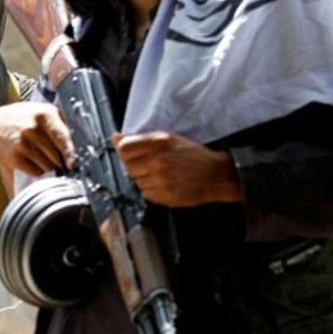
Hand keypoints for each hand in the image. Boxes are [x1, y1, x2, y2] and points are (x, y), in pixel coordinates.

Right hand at [0, 102, 75, 176]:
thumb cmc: (27, 118)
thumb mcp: (45, 112)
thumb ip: (63, 124)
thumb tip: (82, 144)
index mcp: (45, 115)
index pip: (63, 137)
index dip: (70, 153)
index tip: (74, 164)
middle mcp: (33, 128)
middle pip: (57, 156)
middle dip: (60, 161)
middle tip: (55, 157)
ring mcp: (22, 142)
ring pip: (47, 166)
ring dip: (49, 167)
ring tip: (42, 157)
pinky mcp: (13, 156)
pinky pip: (36, 172)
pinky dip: (38, 171)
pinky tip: (33, 162)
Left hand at [115, 131, 241, 206]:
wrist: (216, 174)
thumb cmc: (193, 155)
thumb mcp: (168, 139)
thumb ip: (140, 139)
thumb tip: (116, 137)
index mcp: (159, 143)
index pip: (124, 149)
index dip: (124, 152)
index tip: (130, 154)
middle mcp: (159, 161)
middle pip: (128, 167)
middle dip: (136, 167)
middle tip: (151, 165)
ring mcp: (162, 180)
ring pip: (137, 182)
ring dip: (145, 179)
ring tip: (162, 175)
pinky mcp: (166, 196)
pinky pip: (146, 194)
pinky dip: (152, 190)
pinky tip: (165, 184)